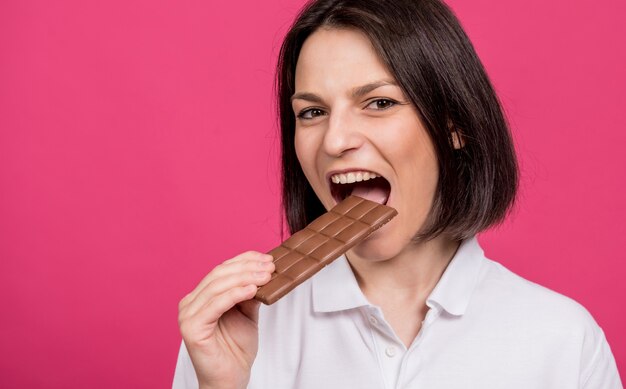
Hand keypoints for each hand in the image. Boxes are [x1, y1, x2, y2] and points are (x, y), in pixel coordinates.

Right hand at [178, 251, 273, 388]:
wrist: (230, 378)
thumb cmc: (235, 349)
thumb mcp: (247, 313)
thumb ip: (249, 293)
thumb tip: (263, 271)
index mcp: (200, 297)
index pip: (221, 270)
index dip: (244, 260)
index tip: (265, 257)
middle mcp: (190, 303)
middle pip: (219, 275)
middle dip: (247, 268)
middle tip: (269, 266)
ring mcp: (187, 315)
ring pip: (217, 286)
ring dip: (245, 278)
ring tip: (265, 276)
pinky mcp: (191, 328)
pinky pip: (215, 305)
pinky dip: (235, 294)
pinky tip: (252, 290)